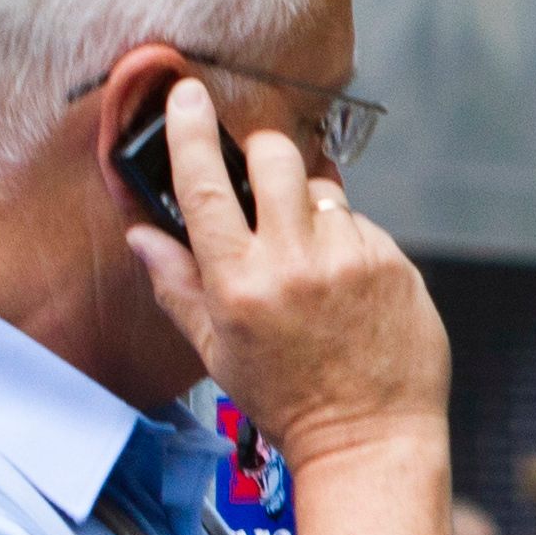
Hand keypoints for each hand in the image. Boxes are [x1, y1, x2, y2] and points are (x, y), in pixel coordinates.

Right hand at [117, 77, 448, 472]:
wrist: (370, 439)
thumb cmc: (290, 402)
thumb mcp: (218, 352)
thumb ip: (177, 286)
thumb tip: (140, 234)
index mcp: (239, 282)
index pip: (204, 183)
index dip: (190, 131)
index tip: (186, 95)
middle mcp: (295, 262)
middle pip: (274, 156)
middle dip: (264, 156)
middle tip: (264, 186)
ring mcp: (351, 259)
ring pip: (323, 191)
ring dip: (311, 211)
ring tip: (313, 266)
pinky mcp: (395, 264)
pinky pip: (362, 227)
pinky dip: (350, 244)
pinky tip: (349, 289)